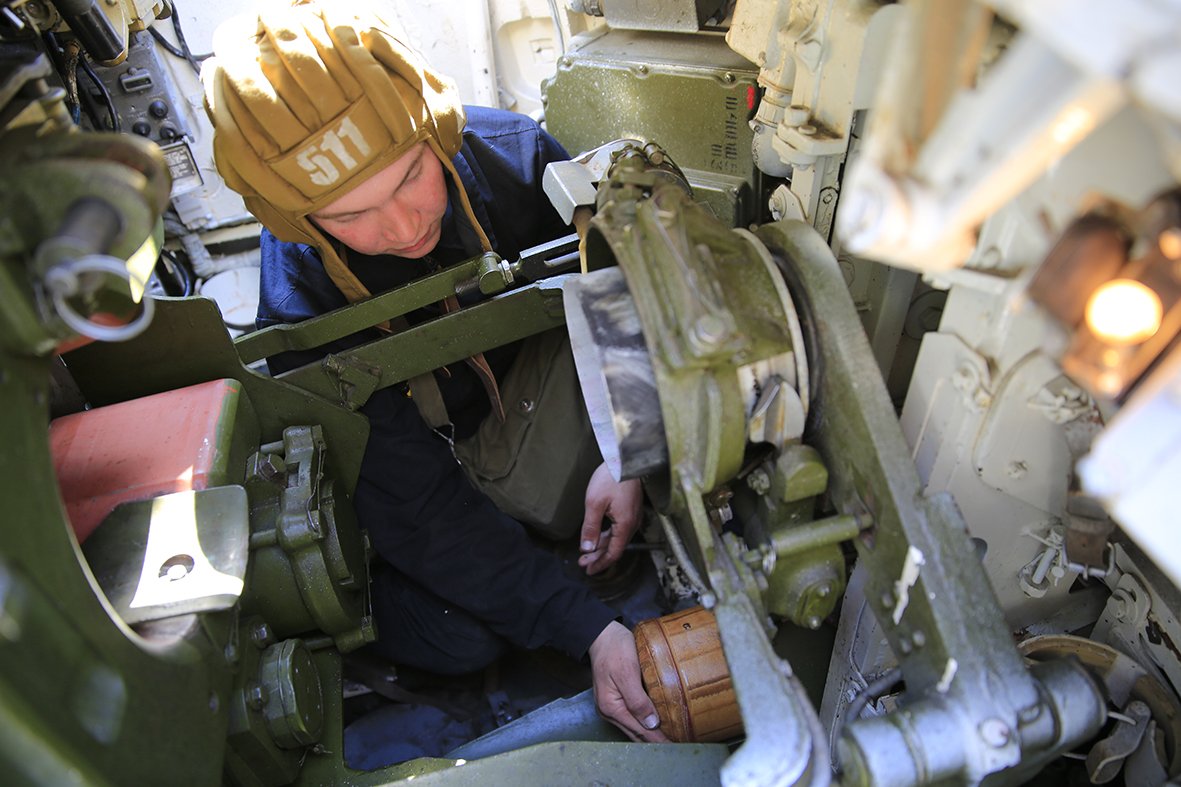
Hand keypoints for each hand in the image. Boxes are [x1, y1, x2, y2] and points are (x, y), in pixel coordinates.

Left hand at [579, 462, 642, 575]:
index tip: (589, 571)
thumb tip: (587, 548)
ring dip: (602, 546)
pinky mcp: (630, 509)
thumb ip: (591, 527)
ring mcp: (632, 516)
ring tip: (587, 553)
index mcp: (625, 525)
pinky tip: (597, 537)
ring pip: (616, 538)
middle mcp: (632, 523)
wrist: (626, 458)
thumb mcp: (595, 503)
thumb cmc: (611, 478)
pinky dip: (607, 536)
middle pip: (615, 547)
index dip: (601, 564)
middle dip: (599, 557)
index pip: (613, 552)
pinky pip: (619, 529)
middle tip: (583, 564)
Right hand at [588, 621, 667, 742]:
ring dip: (651, 733)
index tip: (675, 746)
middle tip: (677, 746)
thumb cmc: (614, 649)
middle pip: (636, 733)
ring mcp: (611, 706)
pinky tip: (657, 723)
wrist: (601, 634)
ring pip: (634, 727)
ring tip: (670, 738)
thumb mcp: (627, 672)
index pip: (639, 730)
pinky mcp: (616, 699)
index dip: (658, 740)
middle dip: (655, 741)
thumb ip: (637, 700)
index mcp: (611, 707)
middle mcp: (609, 711)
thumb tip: (651, 724)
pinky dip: (644, 722)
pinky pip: (632, 717)